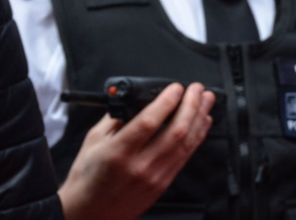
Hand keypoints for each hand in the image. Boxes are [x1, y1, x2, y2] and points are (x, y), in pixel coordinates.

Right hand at [59, 83, 215, 219]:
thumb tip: (136, 98)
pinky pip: (187, 155)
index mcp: (117, 153)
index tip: (175, 87)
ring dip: (200, 117)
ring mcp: (155, 176)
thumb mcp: (93, 142)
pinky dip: (198, 135)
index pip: (148, 122)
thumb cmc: (88, 178)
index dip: (166, 101)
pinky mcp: (164, 183)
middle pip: (175, 131)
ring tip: (207, 99)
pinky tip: (202, 121)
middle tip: (197, 89)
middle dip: (191, 105)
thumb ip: (115, 118)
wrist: (91, 214)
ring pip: (186, 143)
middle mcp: (139, 166)